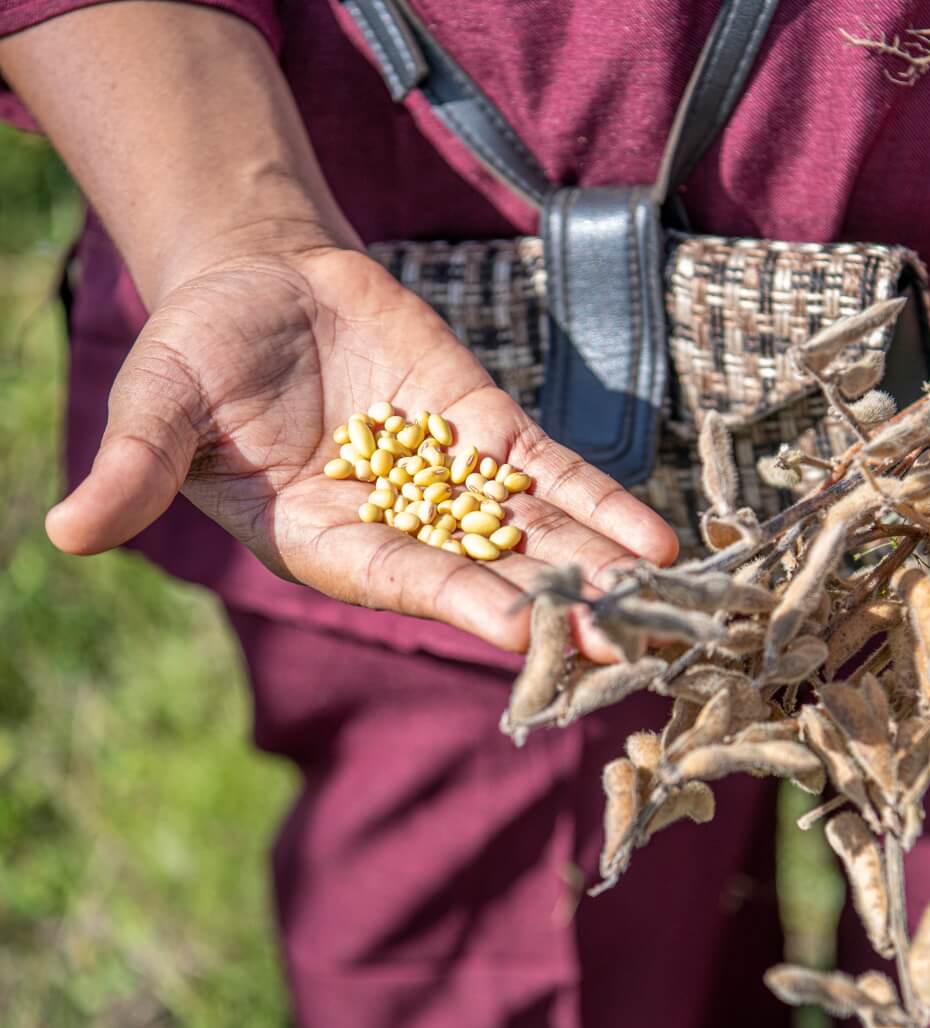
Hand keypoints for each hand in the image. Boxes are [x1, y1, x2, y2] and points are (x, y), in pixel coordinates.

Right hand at [45, 244, 677, 657]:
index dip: (464, 603)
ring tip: (667, 604)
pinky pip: (554, 474)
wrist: (262, 280)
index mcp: (323, 540)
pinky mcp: (488, 431)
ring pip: (538, 536)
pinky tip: (658, 541)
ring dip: (601, 569)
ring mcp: (453, 483)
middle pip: (491, 577)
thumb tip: (66, 533)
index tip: (526, 632)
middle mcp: (401, 527)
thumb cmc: (200, 349)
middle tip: (633, 649)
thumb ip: (136, 467)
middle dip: (562, 611)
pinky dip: (603, 503)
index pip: (403, 580)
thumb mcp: (161, 404)